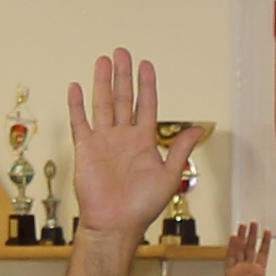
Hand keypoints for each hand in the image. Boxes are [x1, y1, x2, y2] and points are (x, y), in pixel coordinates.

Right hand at [58, 47, 188, 234]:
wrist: (116, 223)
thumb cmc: (142, 206)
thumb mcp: (170, 175)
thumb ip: (179, 149)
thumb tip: (198, 129)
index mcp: (143, 141)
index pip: (146, 105)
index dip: (146, 84)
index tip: (145, 64)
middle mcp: (123, 137)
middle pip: (123, 98)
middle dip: (122, 75)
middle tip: (121, 52)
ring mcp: (103, 141)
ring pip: (103, 104)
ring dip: (102, 82)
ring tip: (102, 61)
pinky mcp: (86, 149)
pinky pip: (80, 122)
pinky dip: (77, 105)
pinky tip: (76, 87)